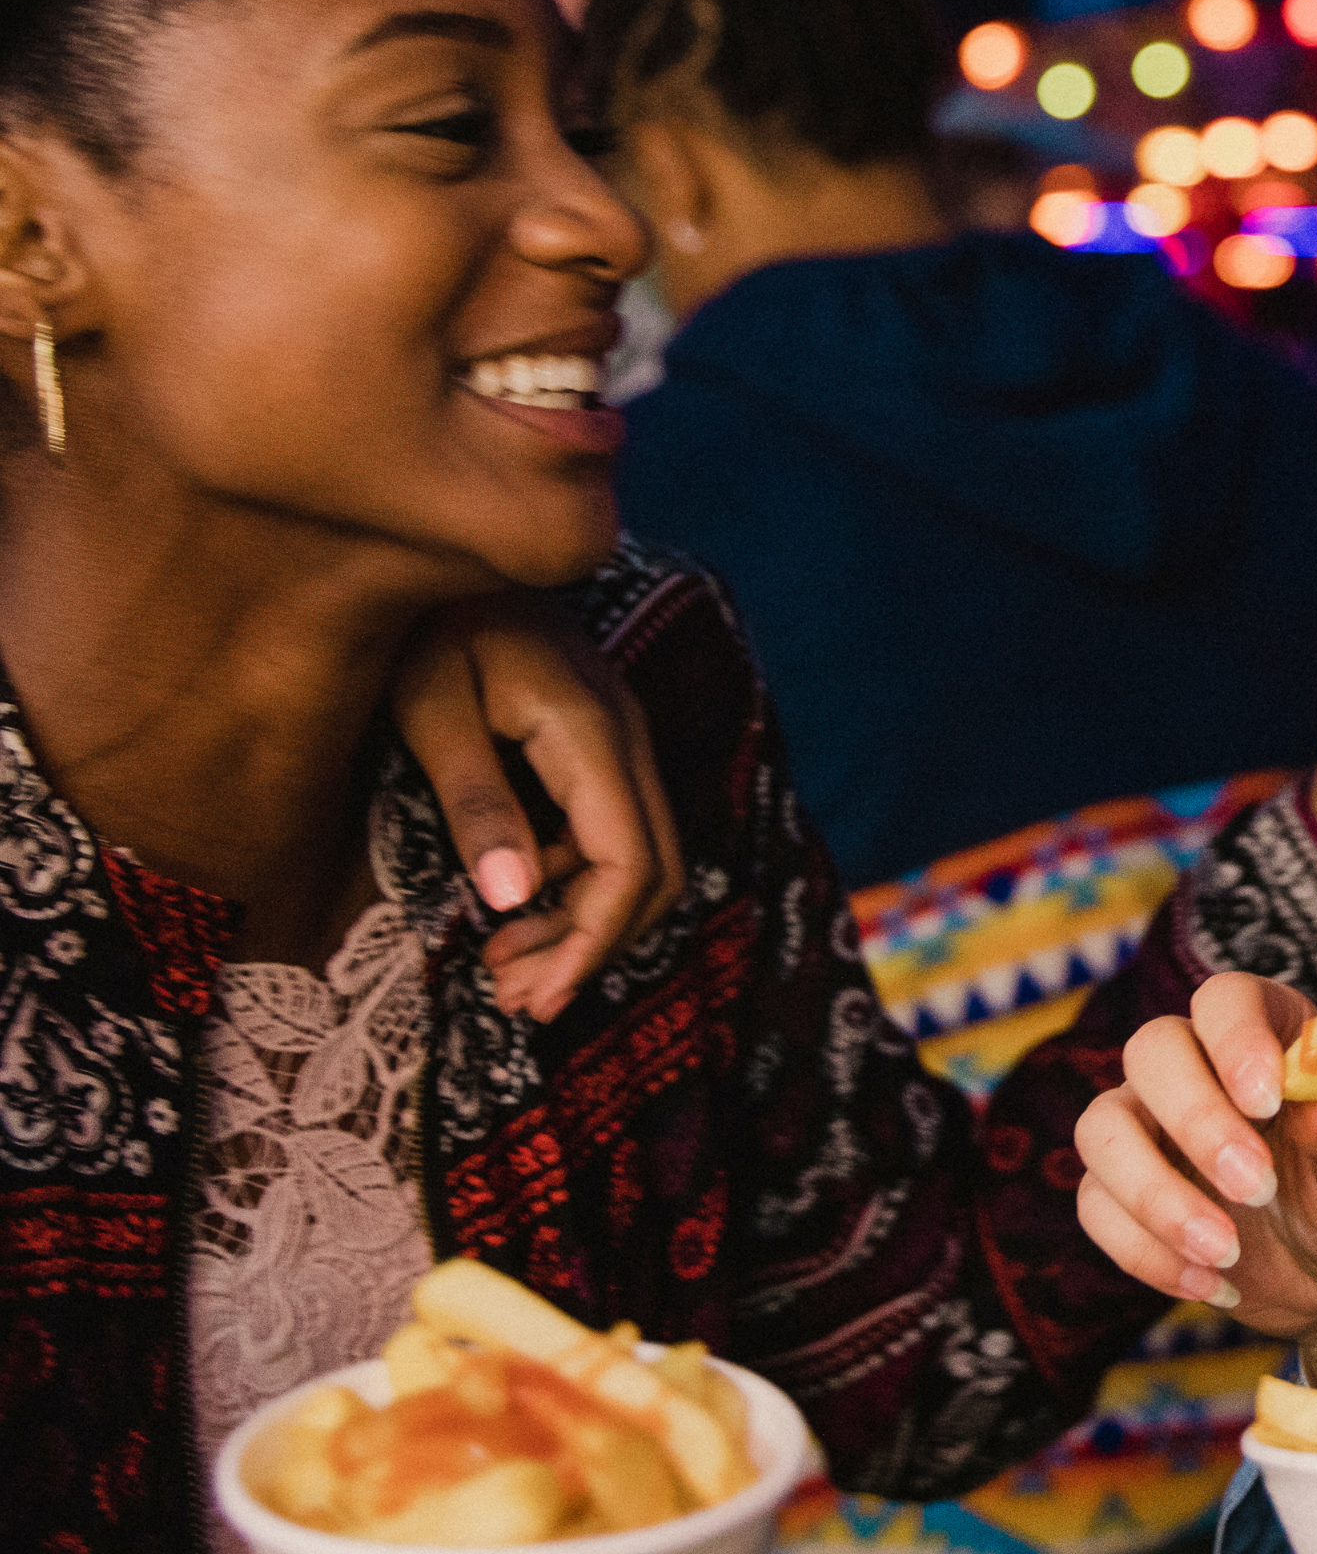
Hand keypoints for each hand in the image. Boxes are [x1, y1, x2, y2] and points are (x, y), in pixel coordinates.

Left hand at [391, 597, 685, 1023]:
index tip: (535, 998)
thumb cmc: (426, 626)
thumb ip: (476, 802)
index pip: (629, 862)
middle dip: (592, 946)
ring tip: (503, 967)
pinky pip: (609, 831)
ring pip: (637, 856)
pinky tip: (511, 905)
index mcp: (592, 733)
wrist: (445, 555)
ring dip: (581, 921)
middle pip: (654, 870)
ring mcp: (619, 739)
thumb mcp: (430, 712)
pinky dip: (571, 884)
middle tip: (515, 997)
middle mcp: (626, 739)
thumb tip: (513, 901)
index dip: (591, 942)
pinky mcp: (598, 743)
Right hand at [1073, 970, 1316, 1377]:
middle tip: (1255, 1190)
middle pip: (1152, 1052)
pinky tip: (1214, 1283)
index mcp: (1271, 1032)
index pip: (1227, 1001)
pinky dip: (1147, 1250)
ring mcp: (1153, 1127)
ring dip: (1155, 1195)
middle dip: (1195, 1122)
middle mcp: (1199, 1065)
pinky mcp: (1123, 1192)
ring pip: (1103, 1128)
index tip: (1265, 1102)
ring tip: (1227, 1252)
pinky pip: (1096, 1204)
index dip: (1235, 1040)